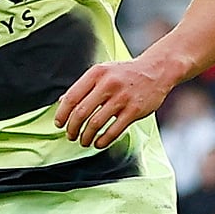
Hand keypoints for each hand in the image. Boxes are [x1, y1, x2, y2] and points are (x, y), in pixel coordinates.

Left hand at [54, 58, 172, 147]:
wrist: (156, 70)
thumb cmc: (125, 73)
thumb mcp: (101, 72)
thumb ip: (83, 86)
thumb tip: (62, 102)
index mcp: (96, 73)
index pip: (72, 97)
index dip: (62, 114)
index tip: (59, 124)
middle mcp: (108, 84)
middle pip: (81, 112)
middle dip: (72, 128)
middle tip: (70, 136)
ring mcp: (122, 98)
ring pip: (96, 123)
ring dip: (86, 137)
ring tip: (84, 141)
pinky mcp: (135, 110)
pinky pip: (114, 130)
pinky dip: (103, 140)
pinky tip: (98, 143)